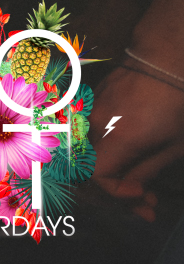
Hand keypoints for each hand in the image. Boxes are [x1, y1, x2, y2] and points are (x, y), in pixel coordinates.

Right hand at [94, 63, 183, 221]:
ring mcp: (90, 111)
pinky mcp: (92, 103)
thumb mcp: (172, 145)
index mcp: (117, 136)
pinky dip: (108, 153)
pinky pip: (92, 136)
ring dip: (112, 173)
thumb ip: (146, 170)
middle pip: (90, 168)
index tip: (143, 196)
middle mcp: (95, 124)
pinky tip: (131, 160)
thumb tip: (133, 190)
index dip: (118, 193)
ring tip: (143, 185)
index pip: (98, 177)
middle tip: (146, 205)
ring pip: (90, 153)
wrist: (163, 58)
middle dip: (116, 192)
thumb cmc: (176, 104)